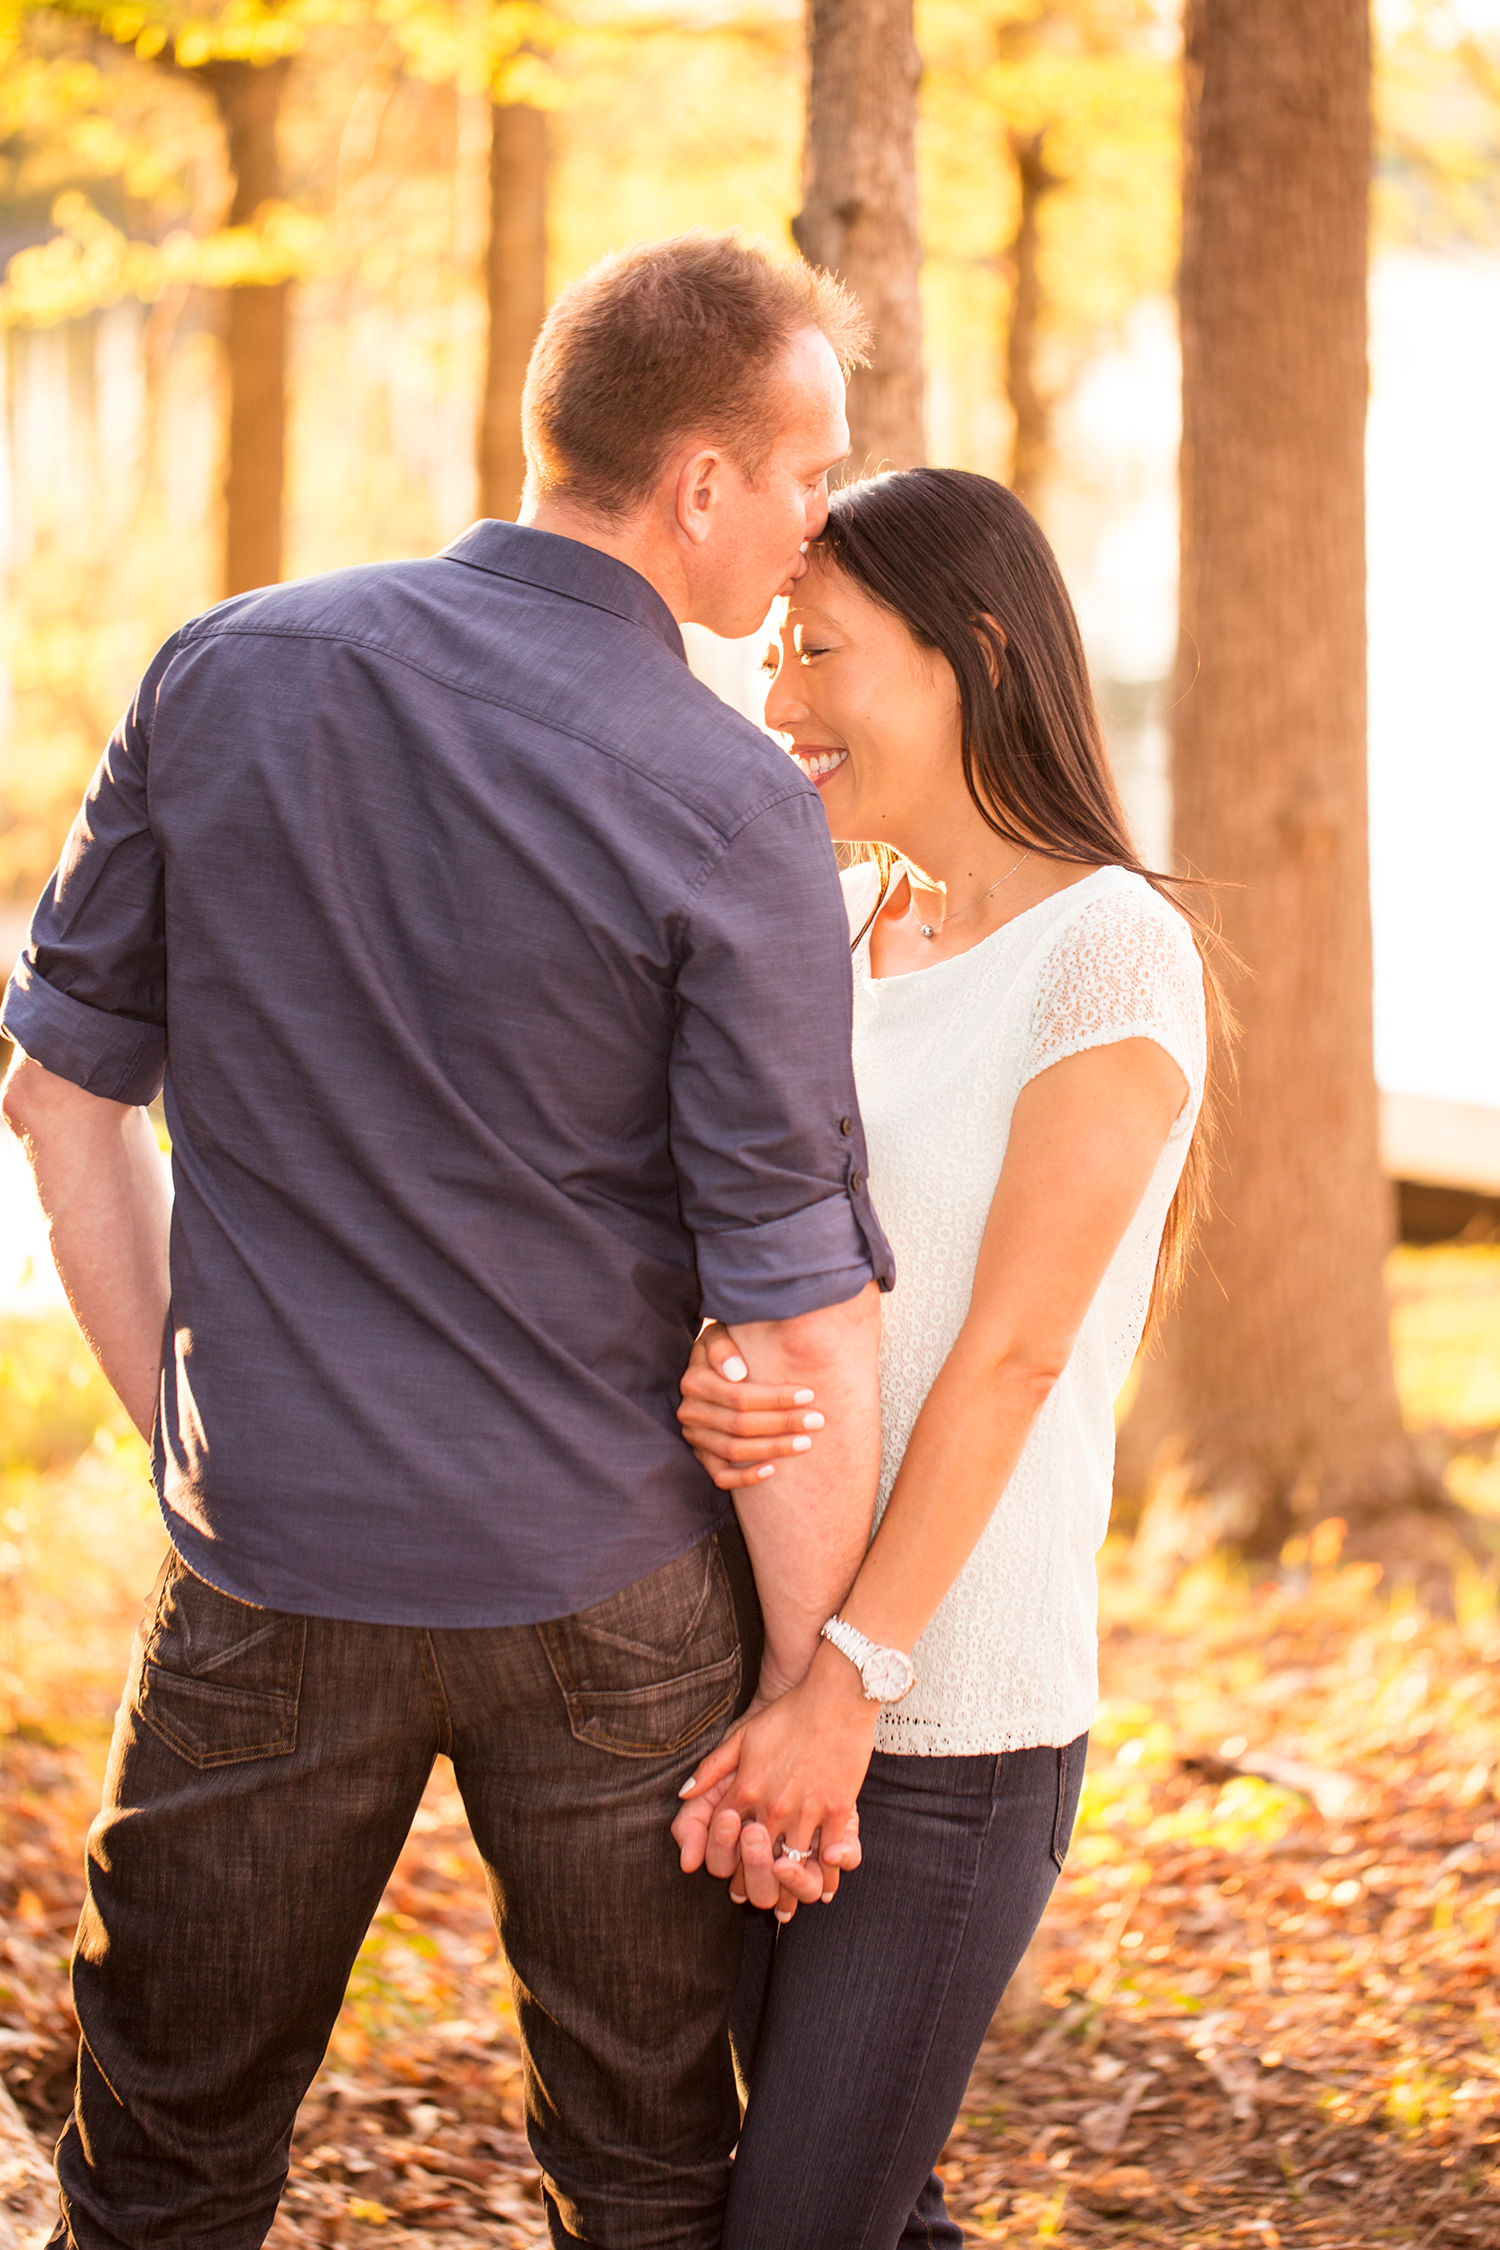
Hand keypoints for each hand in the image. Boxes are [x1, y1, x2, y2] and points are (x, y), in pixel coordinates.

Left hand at [671, 1729, 861, 1919]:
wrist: (834, 1697)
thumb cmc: (787, 1714)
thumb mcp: (741, 1736)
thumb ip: (711, 1769)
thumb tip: (683, 1794)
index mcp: (744, 1790)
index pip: (726, 1841)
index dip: (729, 1866)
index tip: (736, 1881)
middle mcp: (771, 1806)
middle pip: (758, 1862)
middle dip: (759, 1885)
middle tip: (765, 1903)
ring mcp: (805, 1810)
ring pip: (793, 1865)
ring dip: (792, 1887)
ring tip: (794, 1903)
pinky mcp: (836, 1809)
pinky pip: (829, 1855)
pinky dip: (826, 1874)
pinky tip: (824, 1885)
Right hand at [676, 1323, 826, 1490]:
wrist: (713, 1366)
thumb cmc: (727, 1345)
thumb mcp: (719, 1333)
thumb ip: (722, 1345)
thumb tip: (738, 1373)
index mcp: (694, 1382)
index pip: (739, 1397)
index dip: (775, 1398)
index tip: (808, 1395)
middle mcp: (691, 1412)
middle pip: (741, 1425)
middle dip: (783, 1423)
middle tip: (817, 1420)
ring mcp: (695, 1437)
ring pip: (735, 1451)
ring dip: (773, 1449)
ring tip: (806, 1442)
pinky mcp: (701, 1456)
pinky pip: (721, 1477)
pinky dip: (746, 1477)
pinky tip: (773, 1470)